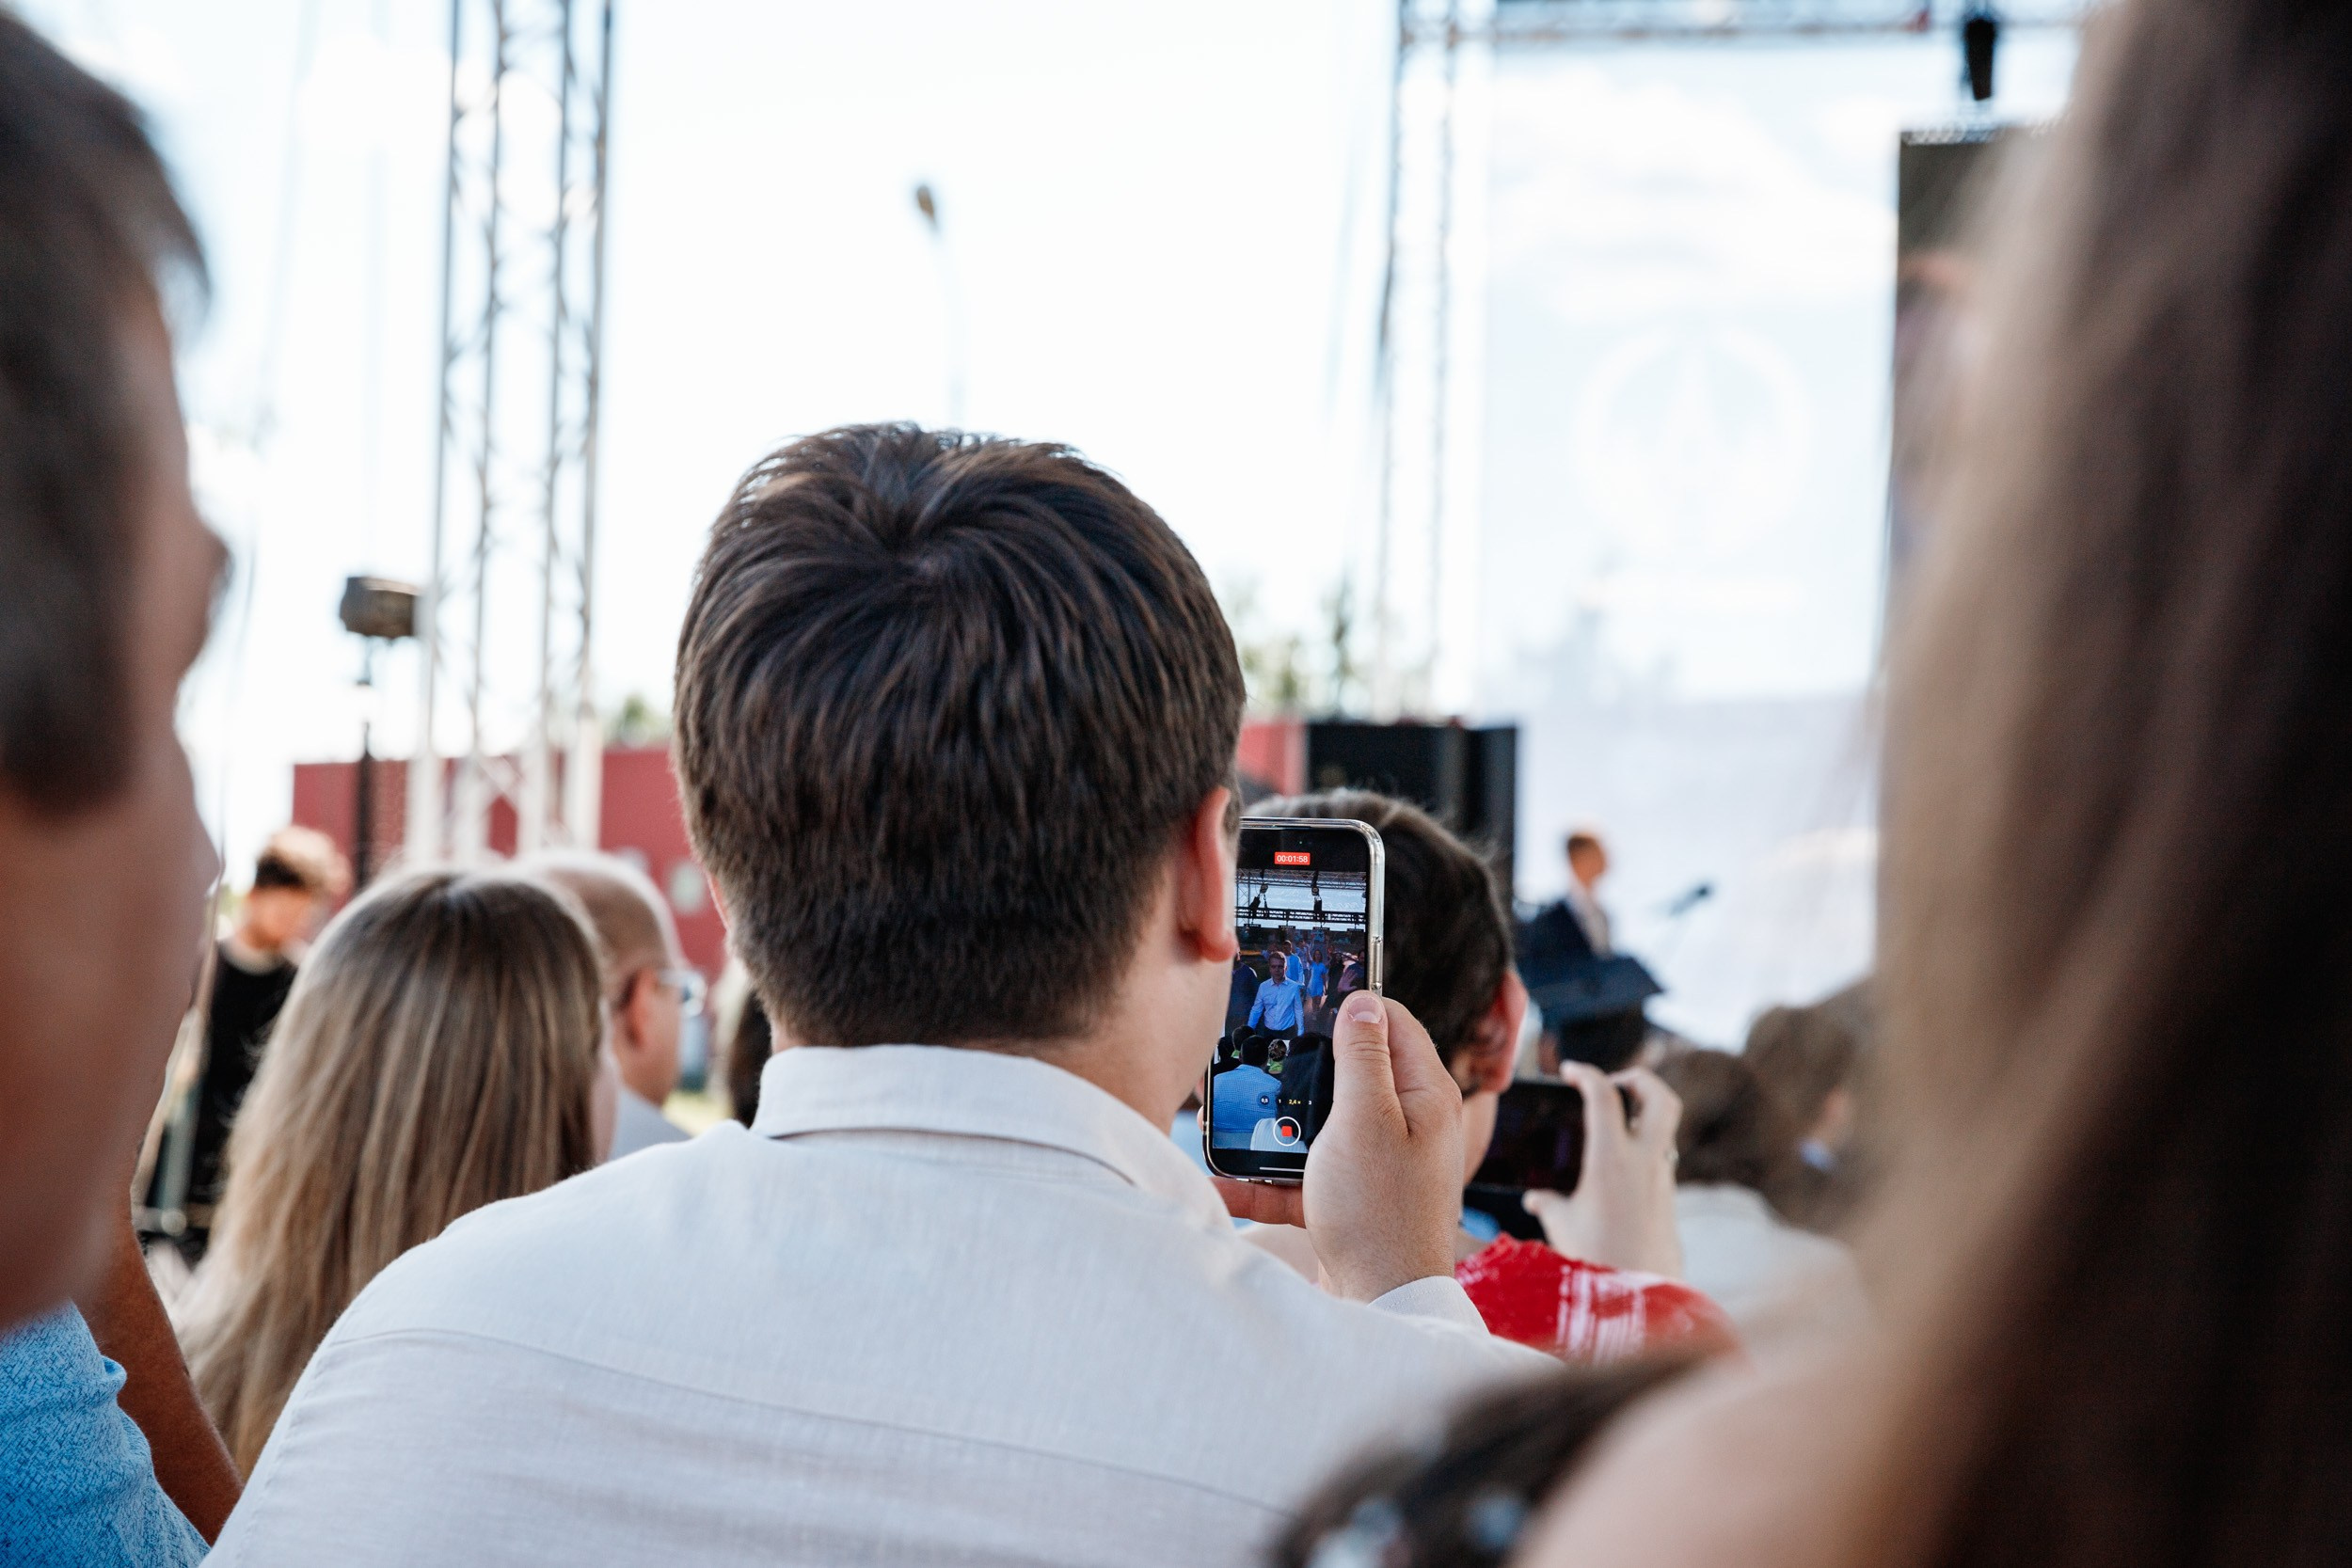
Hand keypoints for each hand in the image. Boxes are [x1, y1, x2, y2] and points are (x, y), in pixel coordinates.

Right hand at [1214, 990, 1462, 1301]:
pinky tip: (1223, 1185)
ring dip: (1275, 1130)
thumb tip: (1362, 1001)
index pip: (1391, 1022)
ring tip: (1226, 1123)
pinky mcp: (1353, 1198)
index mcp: (1424, 1093)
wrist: (1381, 1305)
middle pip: (1349, 1073)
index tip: (1302, 1003)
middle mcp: (1408, 1123)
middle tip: (1259, 1057)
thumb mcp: (1364, 1119)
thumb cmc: (1379, 1210)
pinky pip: (1306, 1176)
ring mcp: (1380, 1162)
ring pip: (1320, 1126)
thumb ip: (1362, 1057)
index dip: (1349, 1007)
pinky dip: (1269, 1181)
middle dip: (1301, 1070)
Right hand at [1522, 1063, 1683, 1277]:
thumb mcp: (1563, 1226)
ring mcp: (1662, 1177)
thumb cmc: (1597, 1260)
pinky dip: (1643, 1147)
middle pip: (1659, 1096)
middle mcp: (1645, 1161)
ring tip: (1616, 1124)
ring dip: (1643, 1114)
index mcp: (1611, 1158)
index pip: (1604, 1095)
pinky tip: (1619, 1165)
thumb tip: (1536, 1199)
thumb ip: (1548, 1204)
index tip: (1571, 1072)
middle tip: (1614, 1085)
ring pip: (1664, 1127)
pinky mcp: (1669, 1196)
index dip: (1586, 1074)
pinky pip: (1661, 1156)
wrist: (1642, 1296)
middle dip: (1638, 1079)